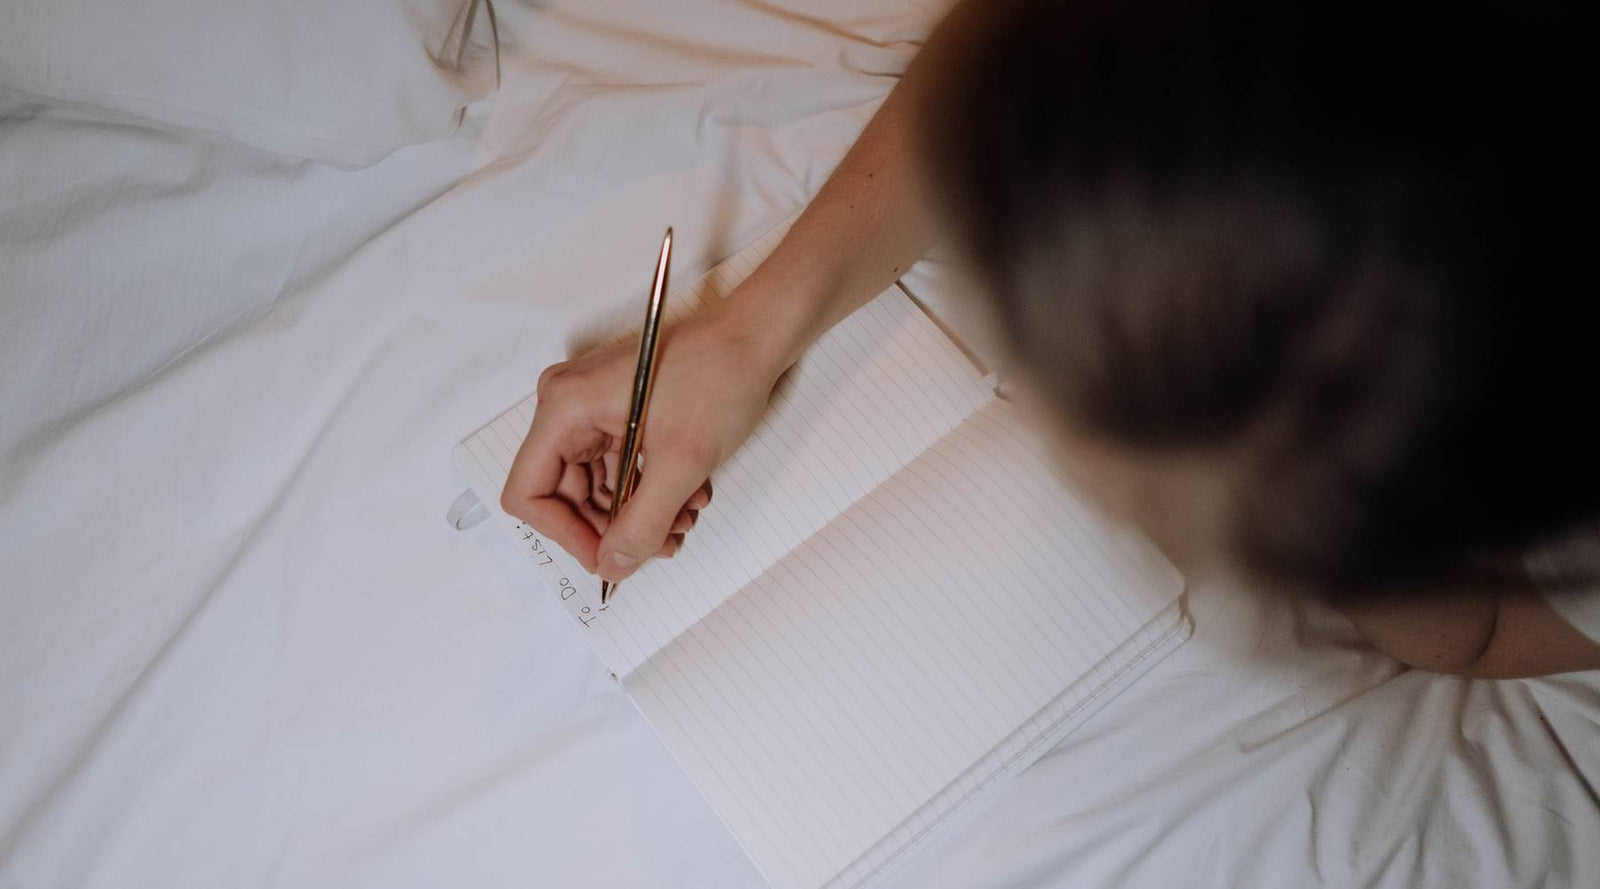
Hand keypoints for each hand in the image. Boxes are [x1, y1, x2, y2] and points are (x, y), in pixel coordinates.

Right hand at [501, 300, 787, 583]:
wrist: (757, 337)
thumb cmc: (718, 377)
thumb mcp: (680, 463)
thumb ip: (642, 524)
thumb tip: (612, 567)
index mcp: (564, 407)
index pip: (529, 491)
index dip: (565, 534)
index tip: (609, 557)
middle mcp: (568, 406)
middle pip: (565, 494)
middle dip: (614, 527)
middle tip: (663, 544)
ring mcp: (593, 409)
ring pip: (598, 488)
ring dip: (641, 513)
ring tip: (686, 518)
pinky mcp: (619, 413)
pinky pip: (620, 469)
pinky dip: (652, 491)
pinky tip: (691, 496)